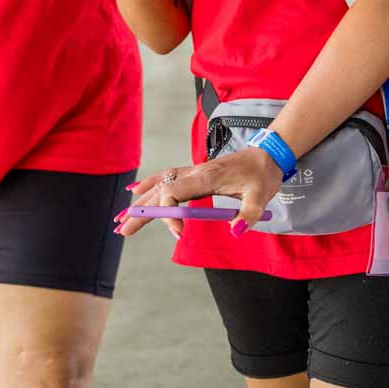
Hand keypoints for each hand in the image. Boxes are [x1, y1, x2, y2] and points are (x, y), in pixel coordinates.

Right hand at [116, 149, 280, 238]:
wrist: (267, 154)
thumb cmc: (263, 174)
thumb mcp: (262, 196)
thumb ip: (250, 214)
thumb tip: (235, 231)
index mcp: (207, 177)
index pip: (175, 193)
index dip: (169, 213)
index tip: (178, 233)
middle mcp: (194, 172)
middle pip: (160, 191)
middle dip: (141, 212)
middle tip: (122, 231)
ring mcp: (193, 171)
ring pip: (159, 185)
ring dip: (140, 203)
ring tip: (121, 220)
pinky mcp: (194, 173)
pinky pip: (166, 177)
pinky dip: (149, 184)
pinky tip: (135, 192)